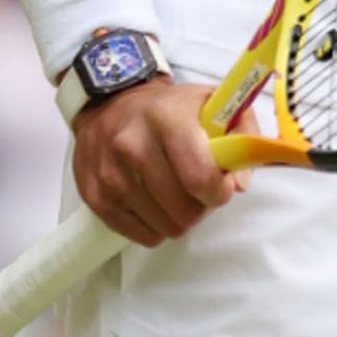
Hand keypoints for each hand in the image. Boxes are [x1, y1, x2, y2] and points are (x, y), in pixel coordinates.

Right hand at [72, 79, 257, 246]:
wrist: (109, 102)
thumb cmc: (169, 107)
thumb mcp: (211, 101)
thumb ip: (241, 134)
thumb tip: (240, 184)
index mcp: (166, 117)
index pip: (199, 176)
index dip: (219, 192)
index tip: (223, 187)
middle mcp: (133, 145)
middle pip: (184, 210)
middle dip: (200, 207)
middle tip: (198, 191)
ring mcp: (110, 174)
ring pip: (165, 227)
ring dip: (179, 218)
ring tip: (176, 193)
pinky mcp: (94, 197)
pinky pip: (140, 235)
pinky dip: (155, 227)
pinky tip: (156, 203)